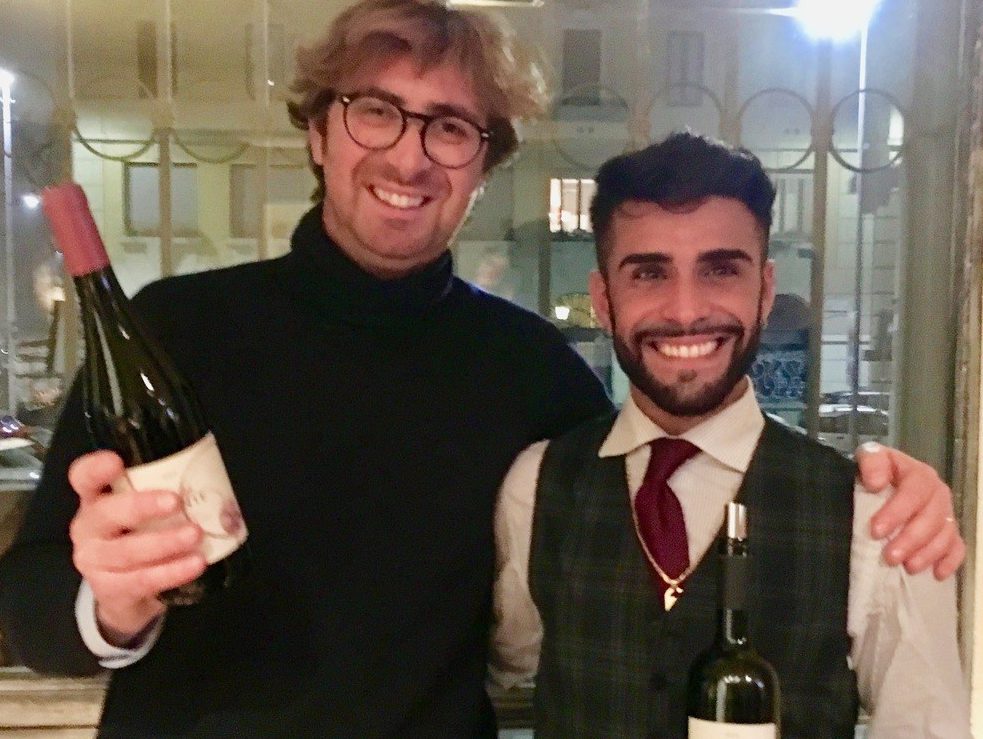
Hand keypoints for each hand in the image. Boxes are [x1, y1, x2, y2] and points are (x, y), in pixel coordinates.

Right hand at [68, 450, 205, 644]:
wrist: (124, 592)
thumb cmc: (139, 536)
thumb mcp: (144, 512)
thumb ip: (162, 492)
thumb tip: (209, 473)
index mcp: (95, 500)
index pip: (83, 478)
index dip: (95, 469)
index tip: (116, 461)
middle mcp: (88, 528)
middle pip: (106, 514)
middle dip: (141, 506)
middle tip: (175, 501)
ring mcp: (94, 561)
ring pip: (127, 552)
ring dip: (165, 542)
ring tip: (196, 534)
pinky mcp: (109, 590)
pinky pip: (142, 580)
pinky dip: (171, 572)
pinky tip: (195, 563)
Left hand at [855, 441, 963, 579]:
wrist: (882, 479)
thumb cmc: (875, 471)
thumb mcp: (869, 457)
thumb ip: (872, 462)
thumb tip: (876, 482)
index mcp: (919, 474)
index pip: (914, 492)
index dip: (897, 512)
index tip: (876, 531)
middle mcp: (938, 493)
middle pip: (932, 517)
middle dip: (911, 539)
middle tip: (890, 557)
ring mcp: (946, 513)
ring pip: (945, 535)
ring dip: (928, 553)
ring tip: (908, 568)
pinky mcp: (949, 532)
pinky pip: (958, 547)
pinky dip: (950, 561)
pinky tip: (937, 574)